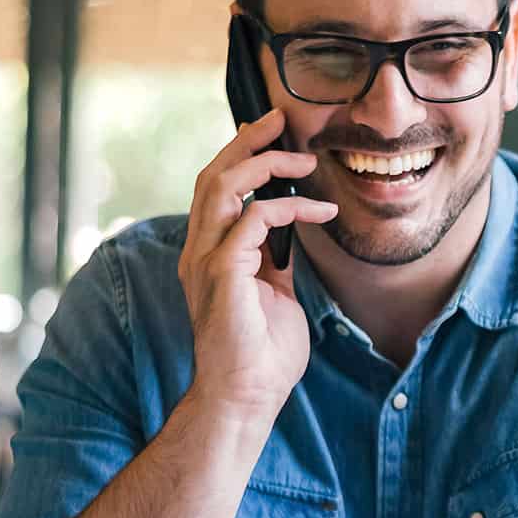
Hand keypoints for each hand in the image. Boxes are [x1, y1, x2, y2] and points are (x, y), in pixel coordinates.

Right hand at [179, 109, 337, 418]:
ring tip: (301, 159)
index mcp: (209, 254)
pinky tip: (319, 212)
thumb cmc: (263, 354)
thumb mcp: (274, 293)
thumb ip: (274, 259)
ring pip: (222, 186)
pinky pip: (250, 220)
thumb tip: (291, 231)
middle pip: (212, 175)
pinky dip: (286, 208)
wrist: (247, 397)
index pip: (216, 188)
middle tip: (280, 120)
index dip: (240, 155)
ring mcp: (205, 261)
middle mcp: (199, 251)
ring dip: (263, 164)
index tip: (273, 135)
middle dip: (246, 142)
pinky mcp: (222, 273)